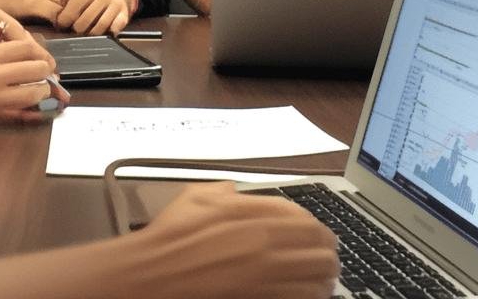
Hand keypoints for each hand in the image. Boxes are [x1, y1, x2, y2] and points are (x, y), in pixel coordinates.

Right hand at [0, 42, 57, 126]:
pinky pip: (22, 117)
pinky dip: (36, 114)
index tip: (39, 54)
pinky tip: (41, 113)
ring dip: (43, 90)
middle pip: (38, 68)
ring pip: (36, 93)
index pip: (26, 47)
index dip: (37, 50)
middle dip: (45, 70)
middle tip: (45, 72)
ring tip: (40, 90)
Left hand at [56, 0, 135, 34]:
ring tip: (84, 34)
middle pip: (83, 22)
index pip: (72, 9)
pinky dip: (106, 35)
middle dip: (75, 30)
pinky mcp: (124, 15)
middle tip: (72, 32)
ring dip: (89, 35)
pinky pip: (114, 30)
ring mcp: (115, 5)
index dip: (63, 21)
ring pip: (98, 28)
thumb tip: (52, 8)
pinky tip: (99, 34)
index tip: (60, 25)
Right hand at [131, 182, 338, 298]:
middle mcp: (264, 242)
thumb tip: (234, 189)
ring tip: (324, 280)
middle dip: (327, 251)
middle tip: (328, 258)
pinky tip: (309, 295)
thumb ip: (220, 191)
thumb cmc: (166, 242)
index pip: (303, 217)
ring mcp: (265, 274)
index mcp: (250, 214)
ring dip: (325, 276)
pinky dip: (311, 296)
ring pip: (319, 274)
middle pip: (320, 245)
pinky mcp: (263, 298)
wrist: (149, 277)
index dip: (315, 228)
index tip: (317, 236)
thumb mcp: (192, 199)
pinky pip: (304, 298)